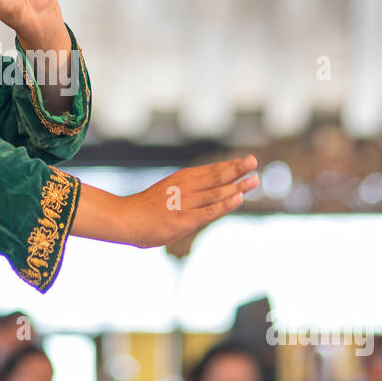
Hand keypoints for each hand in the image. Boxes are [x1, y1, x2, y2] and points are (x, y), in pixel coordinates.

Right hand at [122, 156, 259, 248]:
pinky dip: (225, 204)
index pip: (212, 170)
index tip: (248, 161)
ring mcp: (186, 202)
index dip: (231, 165)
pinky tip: (239, 198)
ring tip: (255, 180)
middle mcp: (186, 187)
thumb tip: (209, 192)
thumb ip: (188, 191)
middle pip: (217, 176)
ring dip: (238, 186)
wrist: (126, 219)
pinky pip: (209, 211)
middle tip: (254, 162)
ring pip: (217, 192)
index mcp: (183, 178)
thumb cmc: (146, 208)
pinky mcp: (185, 219)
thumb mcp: (169, 191)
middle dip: (238, 169)